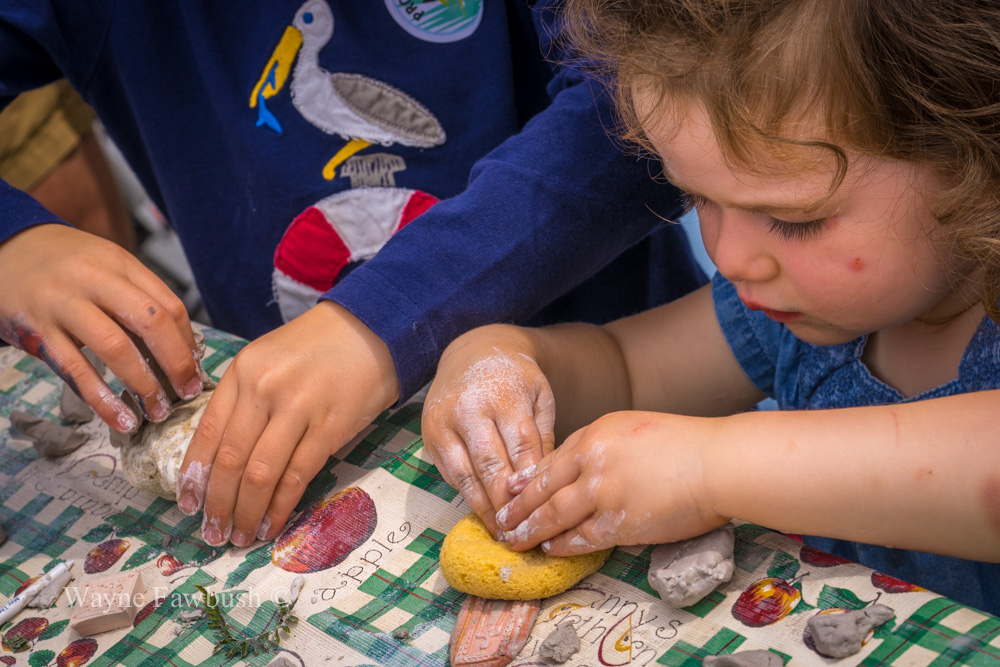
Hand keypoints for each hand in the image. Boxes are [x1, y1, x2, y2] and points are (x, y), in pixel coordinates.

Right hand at [0, 224, 201, 430]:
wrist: (5, 249)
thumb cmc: (64, 263)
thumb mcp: (107, 265)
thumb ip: (139, 297)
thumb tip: (181, 346)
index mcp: (119, 263)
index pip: (168, 305)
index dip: (188, 343)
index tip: (197, 370)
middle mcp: (94, 279)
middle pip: (150, 322)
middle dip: (176, 363)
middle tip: (188, 392)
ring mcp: (63, 304)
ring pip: (114, 348)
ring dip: (143, 385)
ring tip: (157, 411)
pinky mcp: (37, 331)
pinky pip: (75, 370)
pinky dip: (102, 399)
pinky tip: (121, 418)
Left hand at [177, 301, 398, 546]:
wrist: (373, 327)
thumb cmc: (320, 347)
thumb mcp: (270, 359)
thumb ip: (245, 398)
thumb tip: (224, 458)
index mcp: (243, 370)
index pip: (208, 432)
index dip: (195, 475)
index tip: (189, 505)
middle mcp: (264, 387)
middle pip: (230, 459)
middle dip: (218, 504)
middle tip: (215, 533)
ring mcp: (298, 407)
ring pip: (260, 474)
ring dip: (247, 512)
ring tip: (242, 535)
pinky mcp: (330, 426)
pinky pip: (297, 475)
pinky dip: (281, 505)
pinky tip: (273, 523)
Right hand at [422, 327, 554, 537]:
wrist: (472, 352)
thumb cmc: (514, 379)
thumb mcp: (539, 395)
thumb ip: (542, 435)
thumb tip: (543, 483)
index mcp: (501, 395)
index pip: (520, 446)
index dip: (532, 482)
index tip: (546, 509)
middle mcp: (468, 409)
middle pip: (490, 465)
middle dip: (507, 502)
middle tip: (524, 533)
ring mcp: (444, 423)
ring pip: (465, 475)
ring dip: (485, 508)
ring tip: (503, 533)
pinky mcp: (430, 436)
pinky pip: (450, 474)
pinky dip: (468, 496)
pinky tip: (485, 514)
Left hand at [495, 411, 728, 554]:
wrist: (717, 462)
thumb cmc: (685, 445)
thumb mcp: (634, 428)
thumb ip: (602, 445)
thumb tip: (578, 466)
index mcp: (596, 434)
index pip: (551, 460)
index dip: (527, 481)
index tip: (511, 491)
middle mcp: (592, 461)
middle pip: (544, 489)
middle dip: (519, 509)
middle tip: (501, 522)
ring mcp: (603, 492)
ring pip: (555, 516)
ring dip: (533, 531)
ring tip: (516, 541)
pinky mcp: (619, 522)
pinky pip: (582, 537)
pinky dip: (563, 544)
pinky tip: (551, 549)